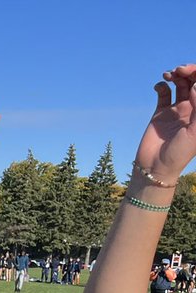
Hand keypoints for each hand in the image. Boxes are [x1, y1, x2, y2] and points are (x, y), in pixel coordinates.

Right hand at [135, 65, 195, 182]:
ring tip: (169, 75)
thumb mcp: (195, 131)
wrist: (156, 167)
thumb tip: (195, 84)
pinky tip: (159, 87)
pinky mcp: (160, 113)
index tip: (191, 73)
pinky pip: (163, 93)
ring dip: (176, 75)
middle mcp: (193, 108)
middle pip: (194, 81)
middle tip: (179, 70)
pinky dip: (162, 86)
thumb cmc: (180, 153)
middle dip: (189, 71)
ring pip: (180, 84)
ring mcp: (177, 109)